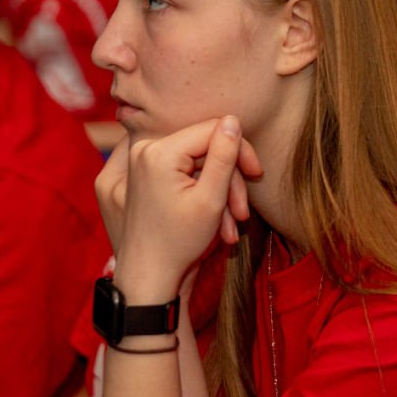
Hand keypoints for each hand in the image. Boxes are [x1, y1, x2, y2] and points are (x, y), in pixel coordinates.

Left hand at [105, 116, 262, 301]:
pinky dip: (200, 192)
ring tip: (230, 224)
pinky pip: (181, 171)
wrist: (148, 276)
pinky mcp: (142, 173)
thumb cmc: (179, 243)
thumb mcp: (211, 199)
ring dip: (218, 190)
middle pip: (203, 146)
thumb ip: (224, 156)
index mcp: (158, 152)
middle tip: (242, 212)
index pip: (212, 129)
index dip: (240, 149)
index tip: (256, 174)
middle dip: (228, 178)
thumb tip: (233, 120)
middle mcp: (143, 149)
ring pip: (195, 161)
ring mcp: (139, 161)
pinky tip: (215, 221)